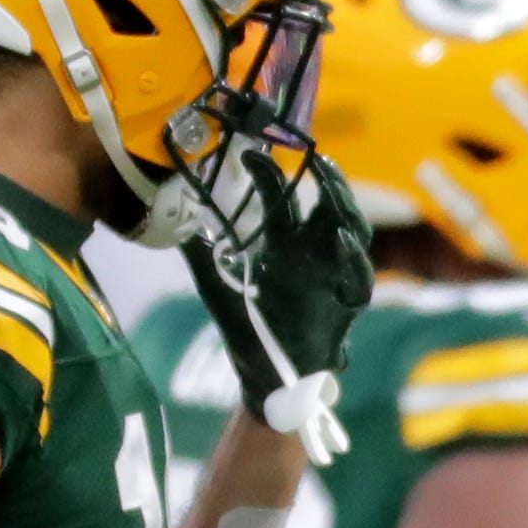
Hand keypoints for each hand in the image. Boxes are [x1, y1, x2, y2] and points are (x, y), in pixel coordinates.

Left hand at [187, 135, 374, 464]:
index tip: (248, 154)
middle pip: (331, 205)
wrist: (263, 373)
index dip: (269, 173)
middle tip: (316, 156)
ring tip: (332, 189)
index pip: (284, 196)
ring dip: (346, 209)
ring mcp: (334, 277)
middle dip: (328, 180)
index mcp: (284, 240)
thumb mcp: (211, 279)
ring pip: (354, 234)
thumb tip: (168, 209)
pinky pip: (359, 281)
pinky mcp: (346, 306)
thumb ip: (196, 245)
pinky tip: (341, 241)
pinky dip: (353, 261)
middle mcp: (314, 252)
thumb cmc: (244, 324)